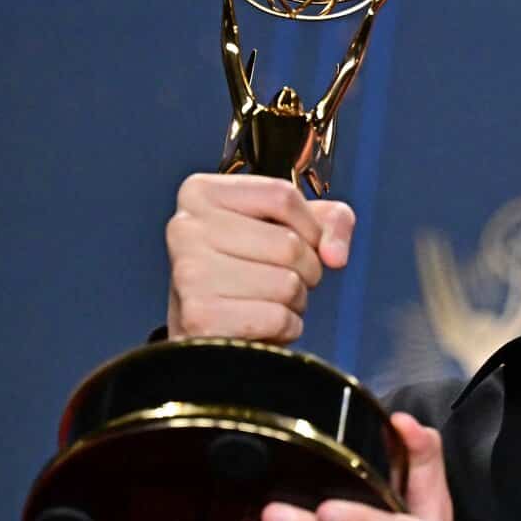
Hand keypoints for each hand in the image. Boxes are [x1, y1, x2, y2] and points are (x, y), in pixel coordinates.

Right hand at [165, 172, 354, 343]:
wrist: (212, 326)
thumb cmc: (248, 269)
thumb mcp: (293, 226)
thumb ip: (331, 221)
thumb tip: (334, 254)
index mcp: (202, 193)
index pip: (282, 195)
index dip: (310, 226)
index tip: (304, 241)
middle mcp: (186, 228)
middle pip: (289, 244)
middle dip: (305, 269)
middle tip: (280, 277)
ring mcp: (189, 273)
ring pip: (287, 284)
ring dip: (294, 301)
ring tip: (267, 300)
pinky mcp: (200, 318)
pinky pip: (278, 319)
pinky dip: (284, 327)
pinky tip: (260, 323)